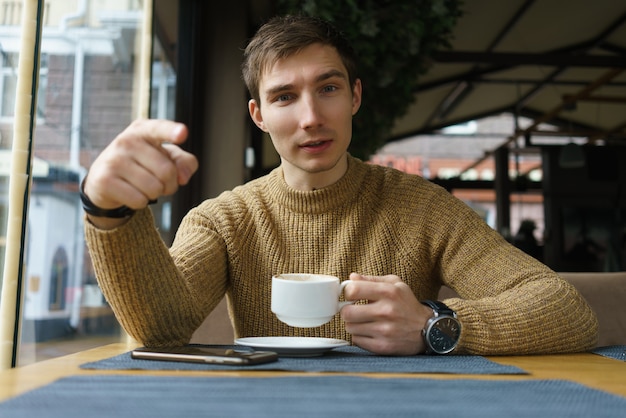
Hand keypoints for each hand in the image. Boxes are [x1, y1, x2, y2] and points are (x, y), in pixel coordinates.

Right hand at [83, 119, 197, 227]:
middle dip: (169, 184)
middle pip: (167, 171)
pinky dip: (140, 203)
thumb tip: (183, 178)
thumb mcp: (166, 158)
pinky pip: (139, 200)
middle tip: (158, 182)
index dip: (171, 131)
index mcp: (144, 130)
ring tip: (143, 187)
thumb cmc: (143, 166)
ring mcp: (113, 160)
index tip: (183, 133)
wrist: (104, 181)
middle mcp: (126, 141)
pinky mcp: (104, 180)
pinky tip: (130, 194)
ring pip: (154, 188)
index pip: (159, 129)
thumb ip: (184, 163)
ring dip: (155, 194)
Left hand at [340, 273, 432, 354]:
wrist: (427, 329)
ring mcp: (385, 330)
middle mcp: (386, 311)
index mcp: (388, 292)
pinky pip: (356, 341)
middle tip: (353, 310)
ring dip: (353, 324)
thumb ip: (371, 279)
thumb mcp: (395, 284)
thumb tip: (351, 278)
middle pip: (347, 312)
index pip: (353, 290)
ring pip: (350, 327)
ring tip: (363, 321)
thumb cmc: (407, 304)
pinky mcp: (383, 346)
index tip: (351, 295)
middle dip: (347, 310)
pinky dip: (359, 336)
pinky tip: (369, 332)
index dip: (347, 292)